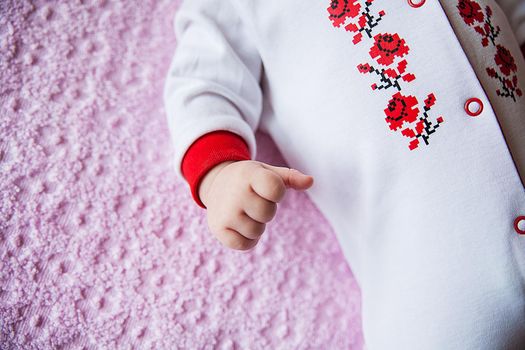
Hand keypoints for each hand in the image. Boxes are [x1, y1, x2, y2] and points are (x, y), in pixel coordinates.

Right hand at [198, 160, 313, 250]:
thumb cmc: (249, 178)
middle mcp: (235, 193)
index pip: (276, 190)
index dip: (277, 192)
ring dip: (256, 224)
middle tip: (253, 200)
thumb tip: (310, 181)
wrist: (216, 183)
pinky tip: (240, 225)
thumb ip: (290, 177)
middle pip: (268, 214)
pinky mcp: (218, 229)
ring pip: (257, 231)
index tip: (266, 187)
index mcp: (249, 175)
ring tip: (244, 211)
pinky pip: (246, 245)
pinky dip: (247, 239)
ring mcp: (225, 213)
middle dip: (265, 209)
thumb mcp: (267, 172)